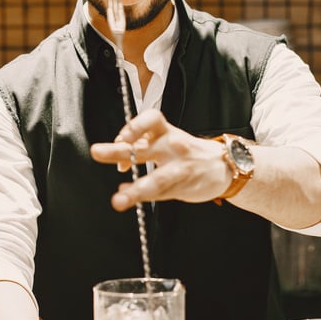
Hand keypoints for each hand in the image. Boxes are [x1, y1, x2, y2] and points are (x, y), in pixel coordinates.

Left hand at [90, 108, 228, 210]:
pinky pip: (161, 193)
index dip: (135, 125)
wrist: (223, 165)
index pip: (151, 119)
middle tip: (97, 152)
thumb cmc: (188, 151)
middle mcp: (172, 146)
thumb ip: (141, 148)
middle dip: (118, 150)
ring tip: (118, 200)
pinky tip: (128, 195)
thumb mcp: (166, 141)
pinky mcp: (184, 186)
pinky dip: (143, 196)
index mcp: (166, 132)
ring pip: (157, 178)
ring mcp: (180, 167)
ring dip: (136, 190)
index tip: (121, 136)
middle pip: (144, 147)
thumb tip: (117, 159)